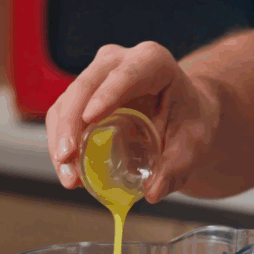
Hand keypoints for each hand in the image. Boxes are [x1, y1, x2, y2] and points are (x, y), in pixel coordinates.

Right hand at [46, 41, 218, 202]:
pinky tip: (67, 170)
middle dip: (71, 123)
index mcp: (152, 62)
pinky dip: (60, 143)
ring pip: (67, 101)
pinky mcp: (81, 94)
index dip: (106, 94)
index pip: (126, 74)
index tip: (90, 118)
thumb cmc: (189, 121)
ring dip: (60, 138)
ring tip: (68, 175)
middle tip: (67, 158)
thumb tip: (153, 192)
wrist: (182, 112)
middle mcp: (118, 61)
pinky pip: (62, 114)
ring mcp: (96, 75)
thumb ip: (178, 167)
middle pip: (86, 85)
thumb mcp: (193, 143)